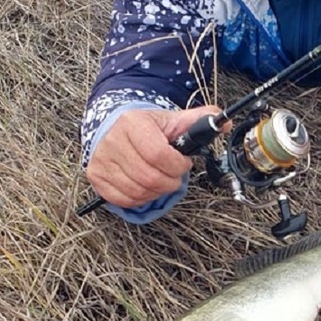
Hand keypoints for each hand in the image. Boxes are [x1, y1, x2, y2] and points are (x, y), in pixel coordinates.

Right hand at [86, 106, 224, 207]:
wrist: (116, 128)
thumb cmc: (148, 128)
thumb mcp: (173, 120)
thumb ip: (199, 121)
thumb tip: (223, 123)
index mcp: (133, 123)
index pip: (158, 154)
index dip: (176, 166)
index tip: (182, 163)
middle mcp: (113, 140)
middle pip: (148, 177)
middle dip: (169, 181)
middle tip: (173, 175)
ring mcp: (102, 160)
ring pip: (137, 191)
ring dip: (156, 191)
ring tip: (160, 179)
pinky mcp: (96, 177)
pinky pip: (123, 199)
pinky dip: (140, 198)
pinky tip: (146, 186)